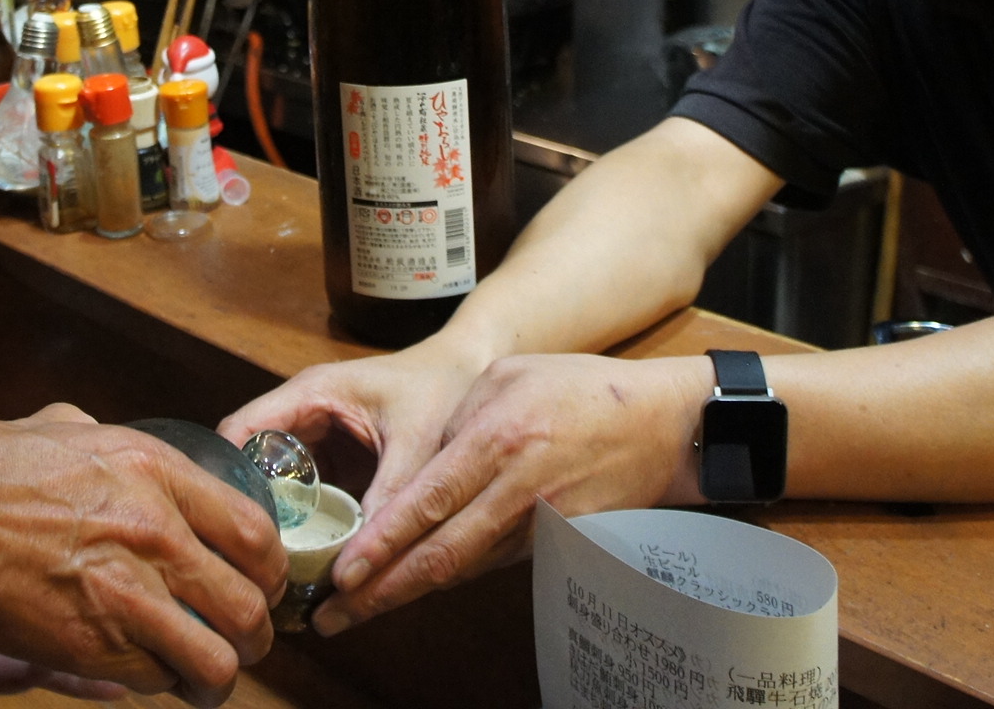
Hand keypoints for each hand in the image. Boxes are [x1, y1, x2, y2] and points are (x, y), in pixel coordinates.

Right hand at [0, 404, 286, 708]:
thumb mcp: (60, 427)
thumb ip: (99, 435)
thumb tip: (103, 434)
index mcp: (155, 471)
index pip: (255, 531)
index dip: (270, 568)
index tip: (262, 580)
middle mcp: (157, 532)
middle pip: (250, 604)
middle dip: (255, 632)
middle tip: (242, 639)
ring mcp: (129, 594)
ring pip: (217, 659)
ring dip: (218, 674)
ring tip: (207, 676)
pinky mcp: (94, 646)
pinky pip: (158, 681)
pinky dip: (162, 685)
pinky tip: (153, 676)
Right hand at [220, 338, 491, 534]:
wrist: (470, 372)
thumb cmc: (443, 387)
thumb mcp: (417, 443)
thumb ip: (390, 495)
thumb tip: (362, 560)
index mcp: (310, 394)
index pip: (241, 431)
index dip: (228, 476)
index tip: (233, 528)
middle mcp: (301, 412)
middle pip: (248, 462)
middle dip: (249, 508)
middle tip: (254, 561)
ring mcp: (313, 437)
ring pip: (271, 482)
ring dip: (273, 520)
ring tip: (273, 568)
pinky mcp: (329, 460)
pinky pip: (300, 493)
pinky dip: (300, 522)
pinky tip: (305, 557)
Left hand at [312, 355, 709, 634]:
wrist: (663, 425)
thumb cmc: (583, 390)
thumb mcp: (508, 376)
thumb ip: (458, 419)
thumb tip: (421, 463)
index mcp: (499, 439)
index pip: (429, 501)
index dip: (383, 543)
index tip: (344, 573)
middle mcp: (516, 488)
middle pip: (440, 554)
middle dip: (381, 592)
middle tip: (330, 616)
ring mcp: (539, 523)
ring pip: (463, 568)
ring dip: (408, 593)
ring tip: (355, 612)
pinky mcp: (556, 542)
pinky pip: (491, 561)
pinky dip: (448, 576)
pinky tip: (410, 587)